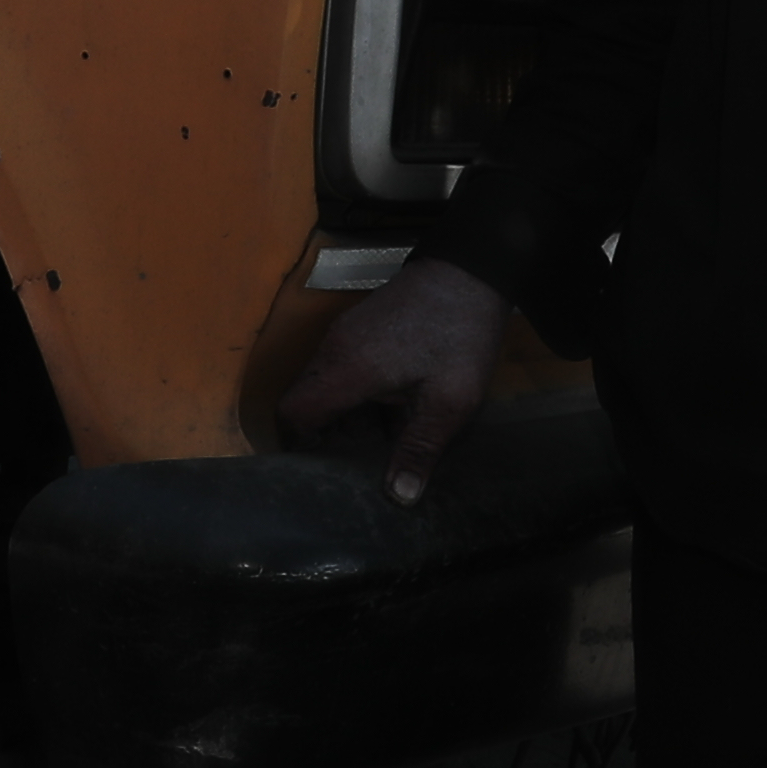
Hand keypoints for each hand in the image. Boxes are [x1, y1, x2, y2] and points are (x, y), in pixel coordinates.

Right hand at [276, 255, 511, 503]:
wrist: (472, 269)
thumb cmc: (461, 333)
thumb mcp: (450, 400)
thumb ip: (420, 448)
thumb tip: (400, 497)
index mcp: (347, 368)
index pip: (293, 412)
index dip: (300, 445)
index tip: (323, 469)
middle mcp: (334, 348)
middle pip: (306, 401)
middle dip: (326, 436)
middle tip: (358, 465)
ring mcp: (345, 333)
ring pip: (324, 385)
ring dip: (345, 416)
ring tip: (381, 442)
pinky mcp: (359, 326)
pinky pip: (341, 369)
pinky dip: (356, 395)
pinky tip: (394, 410)